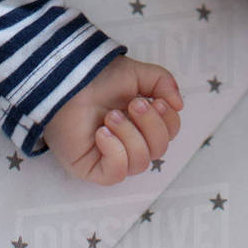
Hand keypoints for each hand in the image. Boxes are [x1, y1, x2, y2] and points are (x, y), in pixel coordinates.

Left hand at [43, 54, 183, 184]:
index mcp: (142, 121)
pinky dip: (115, 151)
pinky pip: (116, 173)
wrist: (68, 81)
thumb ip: (163, 82)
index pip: (169, 132)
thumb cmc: (99, 77)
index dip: (167, 120)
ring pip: (140, 161)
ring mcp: (112, 157)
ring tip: (111, 116)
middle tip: (132, 105)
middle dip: (149, 125)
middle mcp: (130, 141)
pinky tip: (102, 133)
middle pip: (159, 149)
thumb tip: (179, 104)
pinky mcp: (93, 168)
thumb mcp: (138, 74)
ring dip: (129, 135)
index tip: (156, 101)